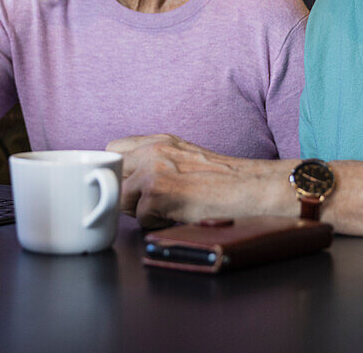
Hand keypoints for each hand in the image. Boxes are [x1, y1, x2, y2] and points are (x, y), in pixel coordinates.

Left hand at [105, 134, 294, 228]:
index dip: (117, 171)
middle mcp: (153, 150)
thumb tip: (128, 180)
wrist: (252, 189)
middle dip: (122, 191)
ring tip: (169, 209)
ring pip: (121, 198)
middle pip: (110, 173)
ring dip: (140, 210)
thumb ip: (156, 161)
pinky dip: (156, 223)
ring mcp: (153, 170)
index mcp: (159, 140)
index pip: (113, 149)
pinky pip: (140, 217)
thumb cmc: (224, 180)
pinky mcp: (157, 193)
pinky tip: (178, 215)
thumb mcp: (185, 157)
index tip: (127, 183)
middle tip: (149, 202)